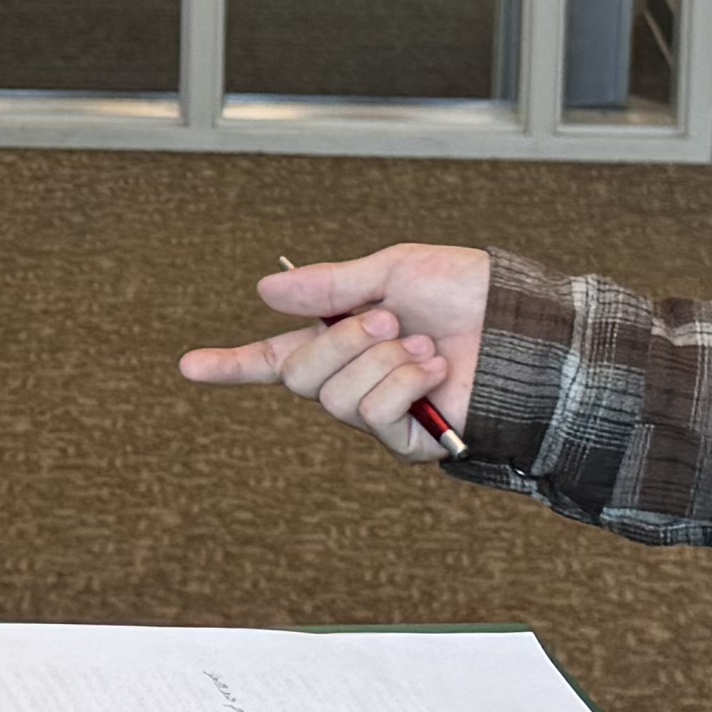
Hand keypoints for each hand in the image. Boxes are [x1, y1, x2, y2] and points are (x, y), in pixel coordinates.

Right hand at [175, 244, 486, 459]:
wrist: (523, 326)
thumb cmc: (468, 293)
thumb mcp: (393, 270)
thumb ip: (330, 285)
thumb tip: (265, 292)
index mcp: (343, 339)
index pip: (275, 356)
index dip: (231, 363)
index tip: (188, 365)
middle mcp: (354, 379)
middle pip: (299, 376)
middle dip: (341, 341)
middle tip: (388, 318)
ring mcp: (379, 413)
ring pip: (335, 397)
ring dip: (381, 360)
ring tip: (421, 344)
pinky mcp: (408, 441)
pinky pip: (374, 414)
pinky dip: (405, 384)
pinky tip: (436, 371)